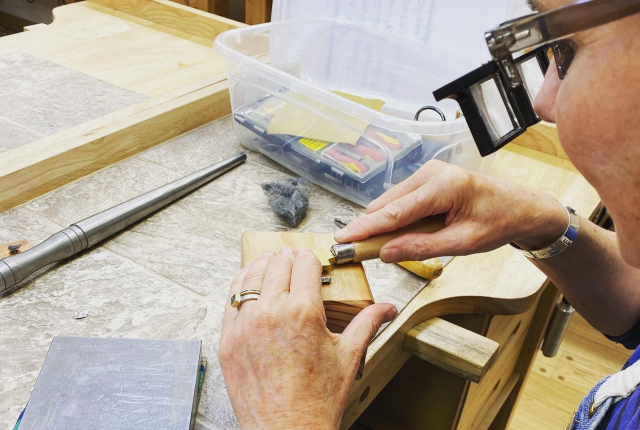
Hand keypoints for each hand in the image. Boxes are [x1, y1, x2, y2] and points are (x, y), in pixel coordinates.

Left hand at [219, 248, 396, 428]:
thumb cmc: (316, 401)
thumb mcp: (347, 357)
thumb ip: (367, 324)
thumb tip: (386, 309)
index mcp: (303, 312)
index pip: (305, 264)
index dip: (311, 258)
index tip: (312, 260)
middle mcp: (271, 313)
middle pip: (277, 264)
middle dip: (288, 257)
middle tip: (293, 258)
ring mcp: (245, 325)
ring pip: (249, 276)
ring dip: (261, 265)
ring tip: (268, 261)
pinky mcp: (228, 340)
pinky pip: (229, 300)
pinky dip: (238, 287)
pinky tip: (245, 284)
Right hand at [334, 160, 567, 262]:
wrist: (522, 207)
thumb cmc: (499, 222)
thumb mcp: (462, 243)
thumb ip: (422, 247)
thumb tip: (386, 253)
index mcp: (443, 186)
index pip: (395, 211)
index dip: (366, 227)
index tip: (343, 238)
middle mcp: (432, 173)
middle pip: (387, 204)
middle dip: (369, 226)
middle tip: (352, 249)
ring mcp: (429, 172)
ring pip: (391, 201)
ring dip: (383, 223)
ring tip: (377, 245)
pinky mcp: (429, 178)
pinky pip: (402, 199)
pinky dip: (395, 217)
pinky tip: (397, 233)